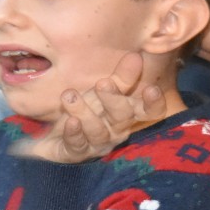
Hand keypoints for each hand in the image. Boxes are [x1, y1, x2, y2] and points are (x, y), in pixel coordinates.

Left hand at [12, 52, 162, 163]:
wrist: (55, 136)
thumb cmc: (88, 111)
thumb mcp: (104, 92)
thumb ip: (121, 78)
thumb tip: (136, 56)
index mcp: (127, 115)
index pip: (149, 112)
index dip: (154, 104)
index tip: (151, 89)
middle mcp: (116, 132)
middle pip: (122, 118)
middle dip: (114, 100)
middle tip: (102, 83)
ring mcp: (97, 145)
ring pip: (96, 130)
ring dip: (84, 112)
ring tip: (69, 95)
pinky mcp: (76, 153)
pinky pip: (77, 144)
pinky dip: (74, 134)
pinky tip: (70, 122)